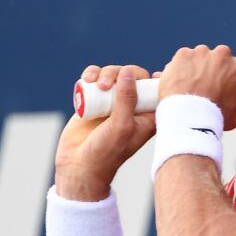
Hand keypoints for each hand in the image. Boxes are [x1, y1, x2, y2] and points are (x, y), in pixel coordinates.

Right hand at [55, 65, 159, 200]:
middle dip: (121, 73)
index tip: (152, 76)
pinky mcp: (95, 99)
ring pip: (114, 74)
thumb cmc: (107, 150)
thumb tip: (128, 71)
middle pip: (134, 77)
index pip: (156, 90)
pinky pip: (96, 78)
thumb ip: (127, 98)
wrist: (79, 164)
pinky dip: (91, 74)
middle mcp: (132, 107)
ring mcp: (113, 102)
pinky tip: (86, 79)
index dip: (155, 79)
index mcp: (147, 116)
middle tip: (106, 85)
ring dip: (105, 73)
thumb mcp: (122, 124)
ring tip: (94, 83)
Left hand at [159, 44, 235, 129]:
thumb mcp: (235, 115)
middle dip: (214, 69)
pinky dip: (180, 68)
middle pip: (220, 58)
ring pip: (200, 57)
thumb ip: (234, 104)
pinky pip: (182, 59)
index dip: (232, 77)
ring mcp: (202, 52)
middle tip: (208, 86)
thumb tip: (230, 107)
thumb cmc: (213, 118)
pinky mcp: (183, 54)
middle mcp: (223, 55)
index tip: (227, 85)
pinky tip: (178, 83)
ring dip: (197, 68)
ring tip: (190, 87)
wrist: (189, 116)